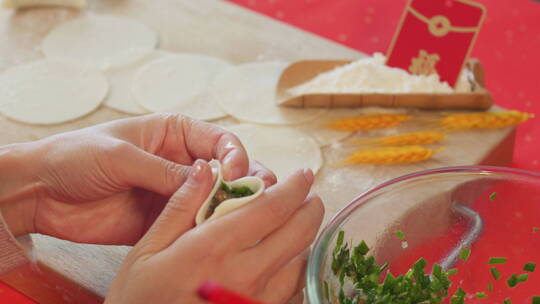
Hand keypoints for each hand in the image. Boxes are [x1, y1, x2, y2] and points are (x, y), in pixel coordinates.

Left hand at [1, 113, 275, 244]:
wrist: (41, 192)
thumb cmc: (77, 156)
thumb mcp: (123, 156)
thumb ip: (166, 172)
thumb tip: (209, 183)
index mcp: (176, 134)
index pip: (222, 142)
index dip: (236, 157)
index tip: (235, 174)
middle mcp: (182, 163)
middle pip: (228, 172)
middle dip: (246, 184)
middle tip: (257, 198)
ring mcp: (174, 193)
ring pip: (215, 201)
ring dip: (229, 210)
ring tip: (239, 220)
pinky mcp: (164, 220)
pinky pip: (192, 225)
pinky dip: (205, 231)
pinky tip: (211, 236)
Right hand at [105, 160, 323, 303]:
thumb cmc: (140, 298)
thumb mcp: (147, 249)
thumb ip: (180, 207)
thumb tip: (204, 168)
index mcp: (214, 248)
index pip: (271, 208)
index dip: (294, 188)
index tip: (303, 175)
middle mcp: (244, 274)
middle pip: (297, 234)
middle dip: (310, 209)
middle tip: (310, 196)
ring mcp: (255, 300)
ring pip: (300, 263)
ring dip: (305, 239)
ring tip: (298, 225)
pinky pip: (292, 292)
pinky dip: (296, 270)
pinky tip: (287, 262)